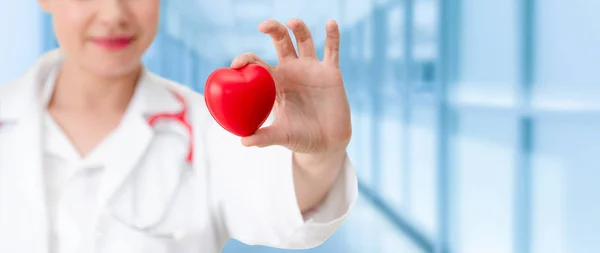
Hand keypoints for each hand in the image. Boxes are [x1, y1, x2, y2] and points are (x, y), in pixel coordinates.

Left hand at [231, 18, 351, 154]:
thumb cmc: (300, 138)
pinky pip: (332, 50)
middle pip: (281, 41)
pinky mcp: (331, 72)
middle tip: (262, 26)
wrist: (327, 143)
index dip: (246, 60)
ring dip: (299, 28)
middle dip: (273, 29)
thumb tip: (243, 142)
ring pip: (304, 40)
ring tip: (292, 22)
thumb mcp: (282, 136)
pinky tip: (331, 23)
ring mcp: (312, 69)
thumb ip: (265, 137)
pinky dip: (332, 36)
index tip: (237, 64)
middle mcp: (292, 71)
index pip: (258, 64)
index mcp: (275, 83)